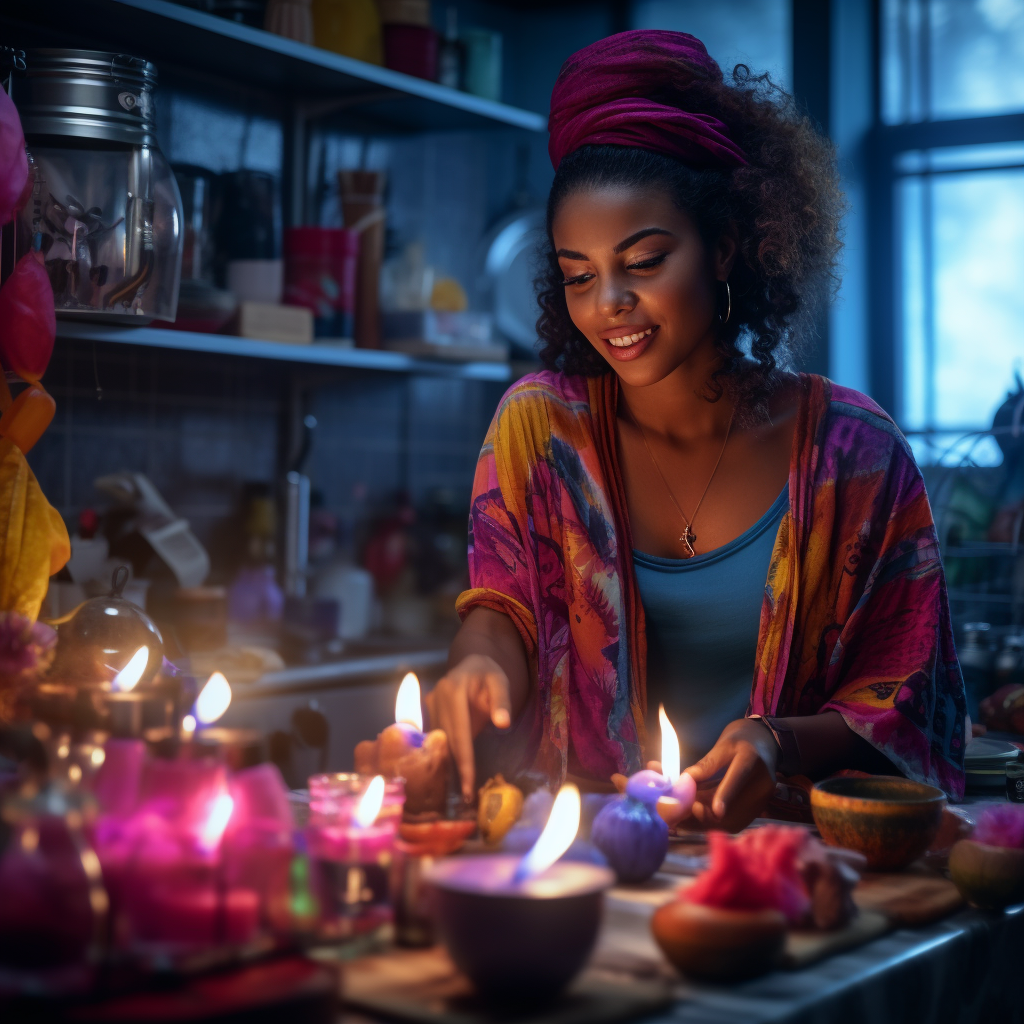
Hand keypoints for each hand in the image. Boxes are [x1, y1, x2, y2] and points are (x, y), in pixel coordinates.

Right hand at [424, 654, 511, 802]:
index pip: (459, 733)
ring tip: (459, 793)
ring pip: (439, 743)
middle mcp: (436, 699)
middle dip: (456, 769)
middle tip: (466, 799)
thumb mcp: (500, 681)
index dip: (464, 761)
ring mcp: (430, 707)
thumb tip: (503, 723)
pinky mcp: (429, 714)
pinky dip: (446, 755)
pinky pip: (438, 739)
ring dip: (448, 765)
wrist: (472, 664)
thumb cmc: (489, 673)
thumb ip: (502, 701)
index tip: (468, 786)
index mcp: (452, 690)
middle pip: (447, 741)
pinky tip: (451, 774)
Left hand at [683, 718, 778, 832]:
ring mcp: (762, 799)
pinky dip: (716, 822)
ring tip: (685, 818)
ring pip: (734, 821)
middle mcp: (762, 784)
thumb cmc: (742, 739)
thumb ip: (706, 763)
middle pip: (736, 809)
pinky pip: (735, 821)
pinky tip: (698, 816)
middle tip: (682, 815)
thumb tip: (685, 780)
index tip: (714, 810)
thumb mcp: (722, 744)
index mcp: (751, 759)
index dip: (726, 795)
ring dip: (708, 822)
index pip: (738, 778)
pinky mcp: (758, 809)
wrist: (766, 742)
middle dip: (707, 816)